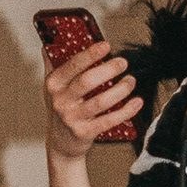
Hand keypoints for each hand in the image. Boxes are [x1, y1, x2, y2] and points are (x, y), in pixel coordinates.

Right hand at [43, 41, 138, 159]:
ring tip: (130, 80)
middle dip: (109, 70)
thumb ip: (52, 64)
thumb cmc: (61, 109)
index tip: (106, 45)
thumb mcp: (52, 87)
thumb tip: (49, 43)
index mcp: (53, 85)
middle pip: (87, 81)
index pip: (72, 65)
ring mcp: (72, 118)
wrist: (60, 143)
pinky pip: (109, 120)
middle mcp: (60, 101)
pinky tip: (136, 102)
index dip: (90, 54)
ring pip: (101, 101)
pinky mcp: (84, 132)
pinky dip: (126, 111)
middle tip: (123, 63)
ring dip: (120, 89)